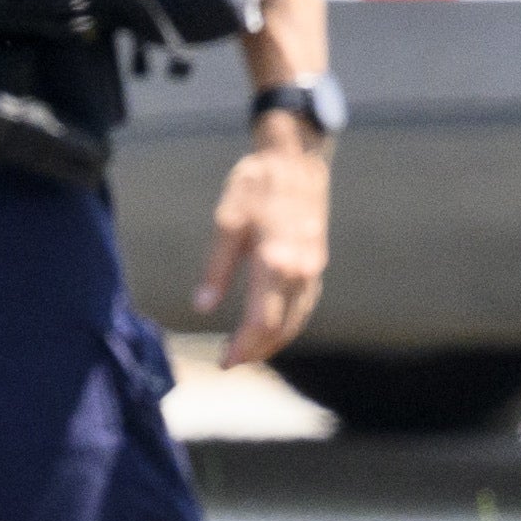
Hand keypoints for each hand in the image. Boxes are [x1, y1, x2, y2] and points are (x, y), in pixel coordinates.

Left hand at [195, 119, 330, 367]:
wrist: (296, 159)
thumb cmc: (257, 185)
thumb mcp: (226, 222)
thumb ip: (216, 268)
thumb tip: (203, 306)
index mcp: (275, 262)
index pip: (260, 322)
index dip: (242, 347)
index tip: (224, 361)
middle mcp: (300, 270)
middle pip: (282, 328)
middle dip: (257, 350)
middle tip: (231, 362)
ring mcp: (313, 267)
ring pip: (298, 318)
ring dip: (275, 340)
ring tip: (249, 351)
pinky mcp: (317, 261)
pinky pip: (305, 303)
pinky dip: (289, 321)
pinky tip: (273, 325)